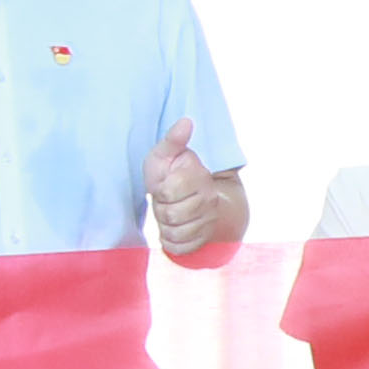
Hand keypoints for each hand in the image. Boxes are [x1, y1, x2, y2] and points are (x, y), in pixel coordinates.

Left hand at [142, 122, 227, 255]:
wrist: (188, 198)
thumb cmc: (170, 173)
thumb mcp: (165, 154)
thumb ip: (173, 140)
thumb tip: (186, 120)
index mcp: (199, 177)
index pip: (168, 192)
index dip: (159, 190)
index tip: (163, 184)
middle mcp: (209, 199)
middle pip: (170, 214)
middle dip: (160, 208)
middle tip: (165, 200)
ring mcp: (209, 221)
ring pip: (174, 232)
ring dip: (164, 225)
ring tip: (169, 213)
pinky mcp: (203, 239)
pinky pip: (180, 248)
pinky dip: (170, 241)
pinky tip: (173, 228)